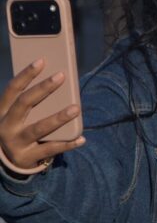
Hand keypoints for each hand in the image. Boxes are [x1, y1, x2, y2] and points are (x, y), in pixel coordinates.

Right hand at [0, 59, 84, 173]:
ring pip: (39, 128)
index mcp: (3, 111)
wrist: (8, 161)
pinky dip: (68, 144)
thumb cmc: (19, 129)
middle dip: (43, 88)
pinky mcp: (27, 157)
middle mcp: (6, 126)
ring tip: (76, 108)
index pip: (13, 89)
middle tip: (62, 75)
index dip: (26, 74)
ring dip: (58, 117)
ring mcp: (15, 143)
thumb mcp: (17, 115)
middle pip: (24, 103)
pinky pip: (50, 149)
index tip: (42, 60)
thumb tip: (58, 79)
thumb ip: (32, 102)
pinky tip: (82, 138)